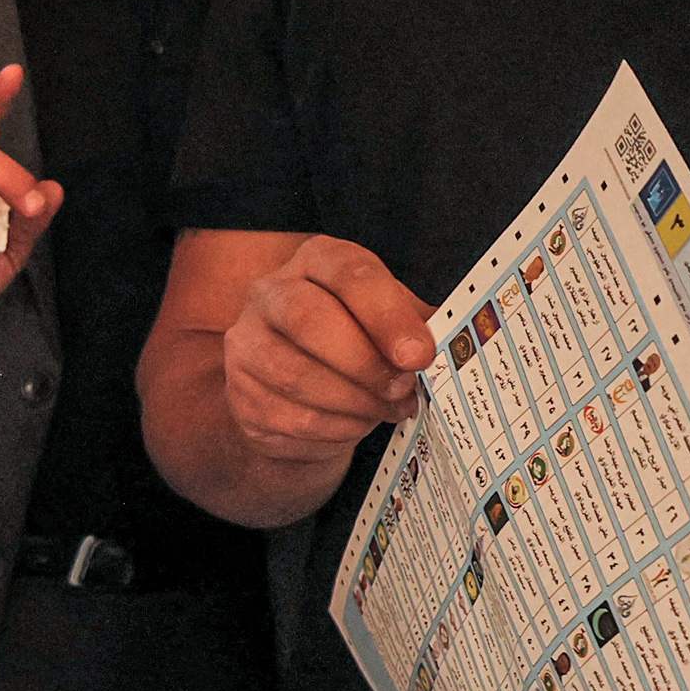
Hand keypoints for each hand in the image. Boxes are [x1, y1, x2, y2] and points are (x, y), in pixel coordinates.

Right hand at [219, 236, 434, 470]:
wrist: (302, 388)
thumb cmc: (357, 341)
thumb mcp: (389, 319)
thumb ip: (414, 326)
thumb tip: (450, 344)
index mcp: (315, 261)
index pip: (349, 274)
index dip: (387, 316)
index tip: (420, 355)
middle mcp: (269, 293)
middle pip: (308, 320)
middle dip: (365, 362)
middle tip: (402, 388)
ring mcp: (246, 344)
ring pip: (297, 376)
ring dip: (354, 403)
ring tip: (387, 410)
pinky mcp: (239, 394)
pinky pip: (291, 418)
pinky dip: (335, 429)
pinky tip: (357, 424)